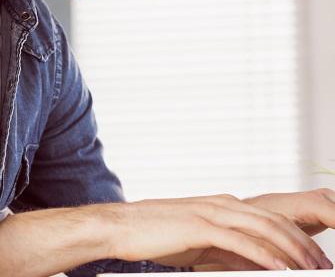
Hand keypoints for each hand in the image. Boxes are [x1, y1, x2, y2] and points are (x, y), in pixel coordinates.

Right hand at [104, 194, 330, 269]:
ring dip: (292, 251)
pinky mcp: (200, 227)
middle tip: (324, 266)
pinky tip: (282, 270)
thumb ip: (226, 247)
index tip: (314, 258)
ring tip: (313, 270)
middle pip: (274, 222)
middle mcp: (223, 204)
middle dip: (304, 245)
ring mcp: (212, 213)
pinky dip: (265, 256)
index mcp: (224, 204)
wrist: (126, 225)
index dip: (297, 237)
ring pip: (264, 229)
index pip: (270, 218)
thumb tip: (252, 263)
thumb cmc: (161, 232)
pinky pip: (240, 242)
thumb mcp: (199, 240)